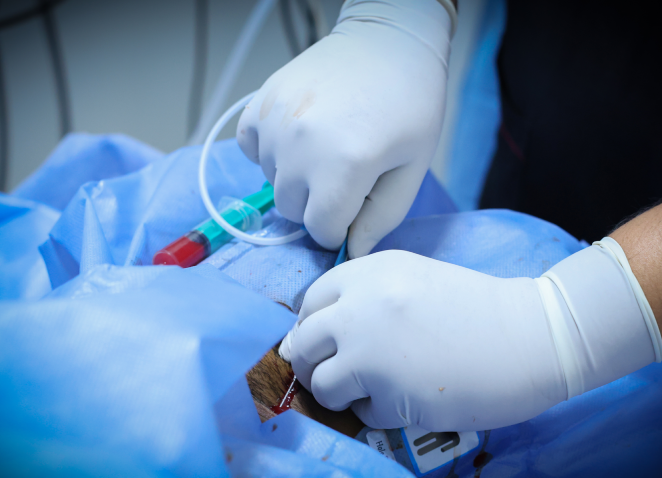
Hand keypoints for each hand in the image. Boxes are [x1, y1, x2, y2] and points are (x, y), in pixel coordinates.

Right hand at [237, 0, 453, 257]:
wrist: (388, 40)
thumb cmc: (411, 104)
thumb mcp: (411, 168)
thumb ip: (380, 218)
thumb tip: (350, 253)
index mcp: (344, 166)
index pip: (321, 230)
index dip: (341, 226)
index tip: (356, 205)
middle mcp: (300, 147)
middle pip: (292, 210)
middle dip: (318, 204)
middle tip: (344, 174)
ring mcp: (275, 124)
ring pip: (271, 182)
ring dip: (295, 177)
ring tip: (326, 146)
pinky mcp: (259, 105)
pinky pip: (250, 150)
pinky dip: (268, 151)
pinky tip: (298, 136)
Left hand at [283, 245, 658, 431]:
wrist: (531, 334)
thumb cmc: (477, 307)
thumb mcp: (414, 280)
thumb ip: (365, 297)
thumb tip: (315, 333)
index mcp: (369, 272)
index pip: (310, 302)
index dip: (313, 327)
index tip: (326, 343)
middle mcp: (359, 308)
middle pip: (303, 344)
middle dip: (316, 363)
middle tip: (341, 374)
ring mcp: (371, 352)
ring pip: (321, 383)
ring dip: (340, 393)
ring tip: (374, 391)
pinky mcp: (389, 394)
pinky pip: (361, 413)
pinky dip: (377, 413)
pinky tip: (408, 400)